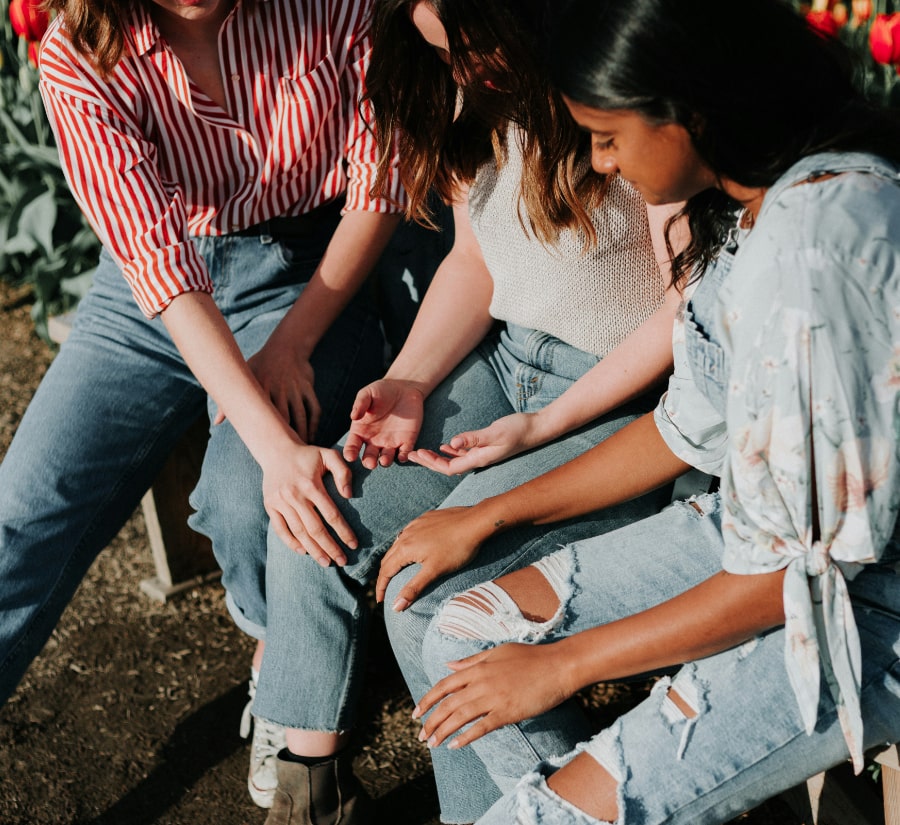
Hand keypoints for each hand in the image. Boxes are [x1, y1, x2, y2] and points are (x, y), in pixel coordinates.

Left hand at [215, 341, 319, 443]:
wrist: (286, 346)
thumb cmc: (261, 364)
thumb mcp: (245, 376)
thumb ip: (229, 401)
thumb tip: (216, 423)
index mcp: (262, 389)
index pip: (264, 416)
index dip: (266, 435)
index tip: (266, 453)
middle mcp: (280, 389)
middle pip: (284, 419)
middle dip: (286, 439)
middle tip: (285, 457)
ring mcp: (295, 388)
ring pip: (301, 416)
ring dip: (302, 434)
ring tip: (300, 450)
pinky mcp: (308, 387)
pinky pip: (314, 408)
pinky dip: (314, 423)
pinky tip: (311, 435)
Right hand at [262, 442, 356, 565]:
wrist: (277, 451)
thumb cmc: (308, 455)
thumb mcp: (329, 455)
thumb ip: (343, 472)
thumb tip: (349, 495)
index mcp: (311, 484)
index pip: (331, 514)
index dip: (343, 532)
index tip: (354, 544)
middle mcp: (295, 495)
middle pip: (315, 528)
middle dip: (330, 547)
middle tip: (342, 561)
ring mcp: (280, 502)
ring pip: (299, 532)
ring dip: (313, 549)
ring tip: (326, 562)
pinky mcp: (270, 506)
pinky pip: (280, 529)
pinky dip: (291, 542)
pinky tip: (303, 552)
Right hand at [343, 379, 425, 468]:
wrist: (403, 388)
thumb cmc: (381, 391)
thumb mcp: (368, 394)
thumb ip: (360, 404)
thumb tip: (353, 416)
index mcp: (361, 431)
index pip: (353, 445)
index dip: (350, 452)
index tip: (350, 456)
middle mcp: (374, 440)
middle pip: (369, 457)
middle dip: (369, 462)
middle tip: (370, 463)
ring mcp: (391, 442)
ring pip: (386, 458)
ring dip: (385, 461)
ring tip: (384, 460)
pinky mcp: (406, 441)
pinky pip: (405, 453)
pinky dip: (404, 456)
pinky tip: (403, 456)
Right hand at [375, 506, 487, 608]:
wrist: (475, 522)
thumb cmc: (457, 548)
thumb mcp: (434, 571)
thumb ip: (413, 588)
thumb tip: (395, 607)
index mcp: (405, 548)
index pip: (385, 571)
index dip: (381, 587)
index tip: (379, 600)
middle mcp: (406, 534)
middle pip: (388, 557)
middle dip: (385, 574)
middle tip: (385, 589)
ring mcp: (416, 524)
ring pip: (398, 544)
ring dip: (394, 559)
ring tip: (396, 571)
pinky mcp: (426, 518)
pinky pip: (409, 533)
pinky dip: (405, 545)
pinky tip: (413, 548)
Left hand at [407, 412, 541, 475]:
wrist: (537, 429)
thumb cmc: (519, 429)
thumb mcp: (495, 432)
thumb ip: (474, 438)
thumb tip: (452, 444)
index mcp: (479, 459)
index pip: (449, 468)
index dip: (431, 463)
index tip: (417, 454)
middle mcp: (478, 460)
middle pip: (448, 467)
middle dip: (429, 462)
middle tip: (411, 454)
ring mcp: (482, 455)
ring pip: (454, 461)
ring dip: (437, 457)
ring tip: (422, 452)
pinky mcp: (486, 448)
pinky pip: (464, 454)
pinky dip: (451, 451)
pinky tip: (445, 446)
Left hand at [413, 642, 574, 749]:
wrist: (558, 665)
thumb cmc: (530, 657)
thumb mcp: (497, 652)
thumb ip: (472, 660)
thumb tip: (448, 664)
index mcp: (478, 668)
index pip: (444, 685)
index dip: (427, 700)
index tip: (415, 713)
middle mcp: (481, 682)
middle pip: (448, 704)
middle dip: (431, 721)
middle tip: (421, 736)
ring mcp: (494, 697)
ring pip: (460, 716)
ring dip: (443, 731)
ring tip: (432, 745)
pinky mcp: (507, 712)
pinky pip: (481, 727)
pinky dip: (466, 737)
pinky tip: (455, 745)